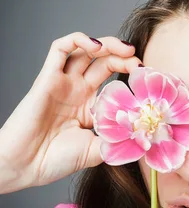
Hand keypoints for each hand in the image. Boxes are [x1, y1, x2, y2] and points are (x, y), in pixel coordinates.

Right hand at [0, 32, 141, 193]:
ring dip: (107, 44)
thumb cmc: (55, 160)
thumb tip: (146, 131)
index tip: (147, 80)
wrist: (24, 167)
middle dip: (124, 56)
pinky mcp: (46, 77)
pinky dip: (79, 40)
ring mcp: (62, 82)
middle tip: (139, 62)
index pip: (115, 80)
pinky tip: (96, 46)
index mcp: (90, 105)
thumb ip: (120, 137)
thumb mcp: (99, 149)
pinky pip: (60, 48)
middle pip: (104, 61)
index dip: (131, 76)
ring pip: (85, 50)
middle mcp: (77, 90)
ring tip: (125, 50)